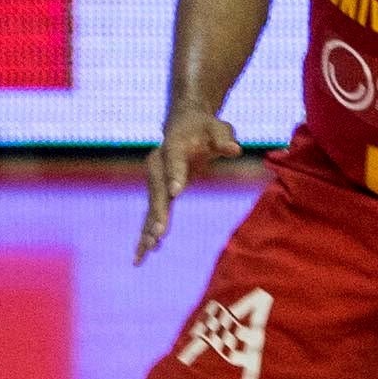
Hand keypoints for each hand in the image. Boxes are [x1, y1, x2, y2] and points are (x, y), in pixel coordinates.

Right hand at [137, 106, 241, 262]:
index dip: (175, 176)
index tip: (176, 193)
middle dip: (157, 212)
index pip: (173, 162)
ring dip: (147, 229)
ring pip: (150, 206)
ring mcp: (155, 180)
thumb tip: (234, 150)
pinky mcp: (158, 192)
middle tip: (158, 232)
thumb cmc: (206, 128)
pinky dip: (147, 233)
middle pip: (157, 190)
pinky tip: (143, 254)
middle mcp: (157, 164)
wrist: (185, 125)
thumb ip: (224, 138)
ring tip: (146, 251)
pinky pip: (151, 214)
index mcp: (173, 146)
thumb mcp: (220, 127)